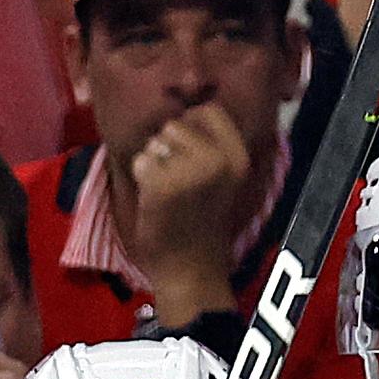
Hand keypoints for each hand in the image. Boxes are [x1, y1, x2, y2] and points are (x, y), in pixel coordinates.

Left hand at [125, 102, 261, 302]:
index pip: (209, 110)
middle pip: (176, 124)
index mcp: (238, 155)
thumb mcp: (222, 176)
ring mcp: (192, 170)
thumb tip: (186, 108)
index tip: (190, 156)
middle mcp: (220, 158)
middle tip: (179, 182)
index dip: (191, 126)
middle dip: (168, 148)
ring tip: (168, 192)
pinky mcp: (164, 184)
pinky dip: (141, 179)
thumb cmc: (201, 222)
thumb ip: (211, 142)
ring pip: (155, 142)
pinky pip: (140, 161)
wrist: (191, 270)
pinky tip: (155, 201)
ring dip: (154, 163)